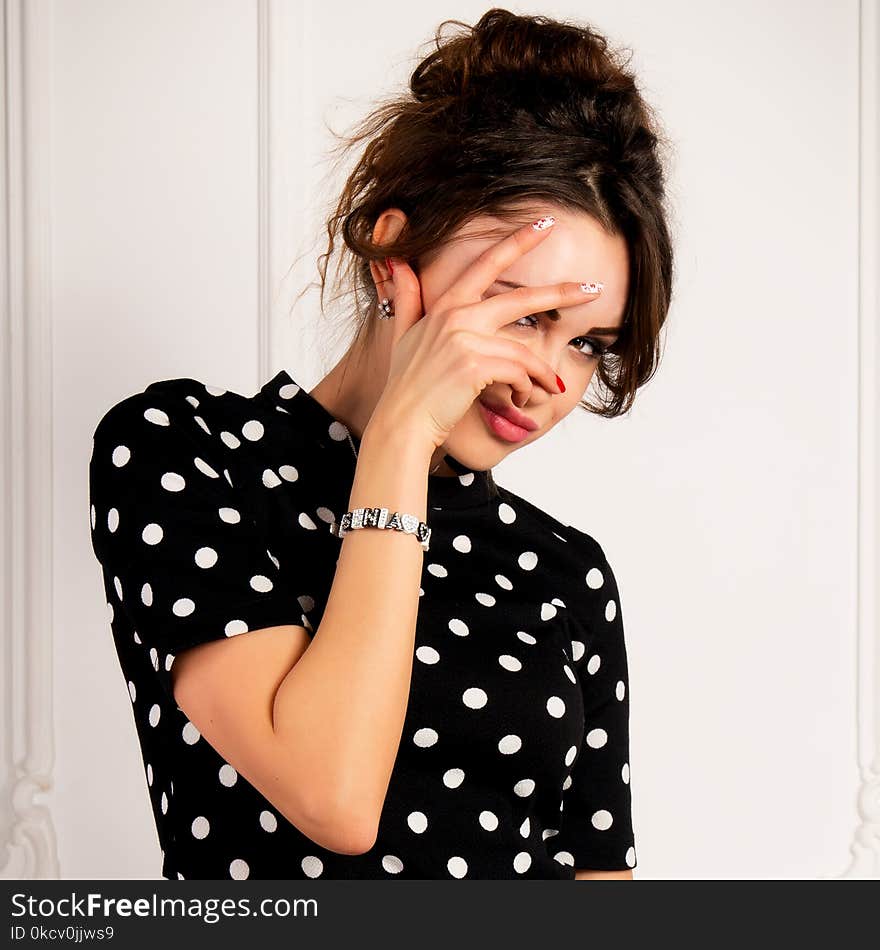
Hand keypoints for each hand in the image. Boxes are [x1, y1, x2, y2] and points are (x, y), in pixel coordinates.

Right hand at [370, 215, 603, 450]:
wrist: (401, 421)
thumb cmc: (405, 384)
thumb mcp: (402, 334)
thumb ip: (407, 297)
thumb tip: (395, 262)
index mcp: (446, 306)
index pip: (486, 264)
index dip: (517, 241)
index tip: (545, 225)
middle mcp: (457, 318)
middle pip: (522, 298)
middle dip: (563, 293)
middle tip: (595, 290)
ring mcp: (466, 341)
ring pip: (525, 352)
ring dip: (541, 374)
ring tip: (548, 388)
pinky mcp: (475, 367)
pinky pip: (519, 374)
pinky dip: (526, 389)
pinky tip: (521, 400)